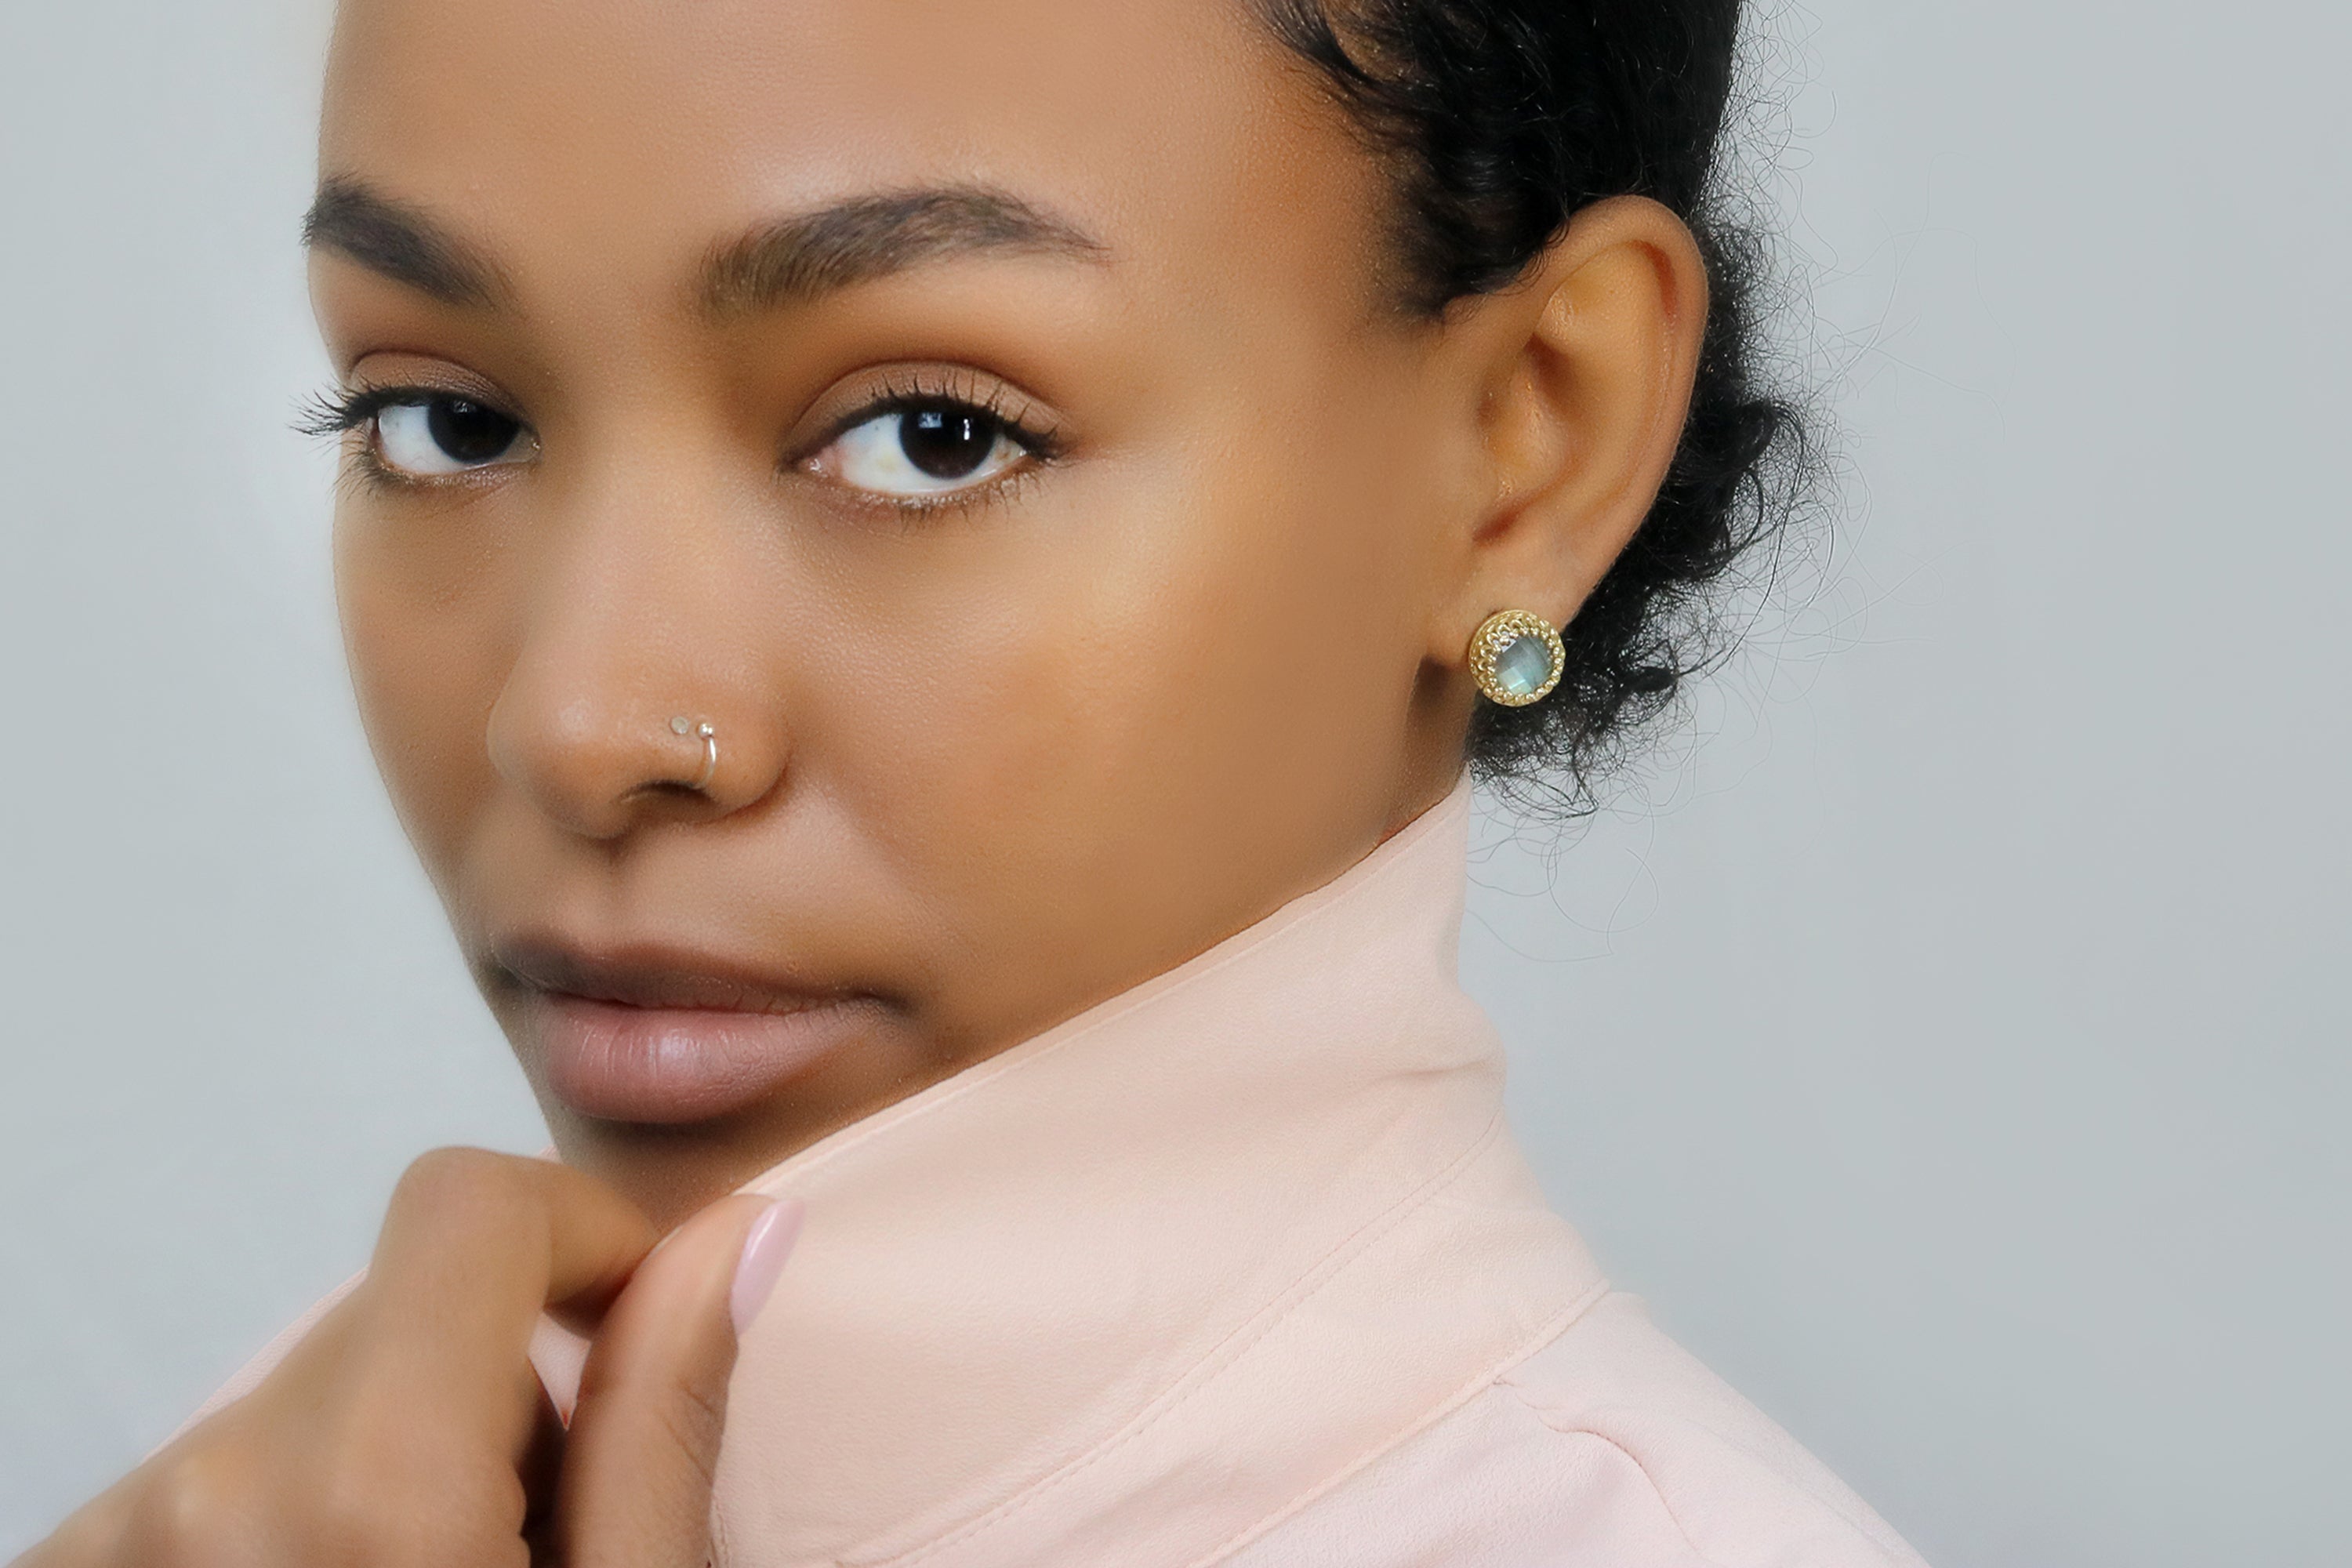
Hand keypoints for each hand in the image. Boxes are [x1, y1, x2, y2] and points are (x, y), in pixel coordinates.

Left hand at [16, 1148, 801, 1567]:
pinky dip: (297, 1512)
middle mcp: (206, 1490)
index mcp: (367, 1492)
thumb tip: (731, 1237)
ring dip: (395, 1452)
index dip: (584, 1231)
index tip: (640, 1317)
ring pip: (311, 1386)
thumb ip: (663, 1425)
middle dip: (500, 1376)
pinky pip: (221, 1466)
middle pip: (397, 1303)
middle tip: (552, 1530)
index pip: (467, 1201)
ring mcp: (113, 1540)